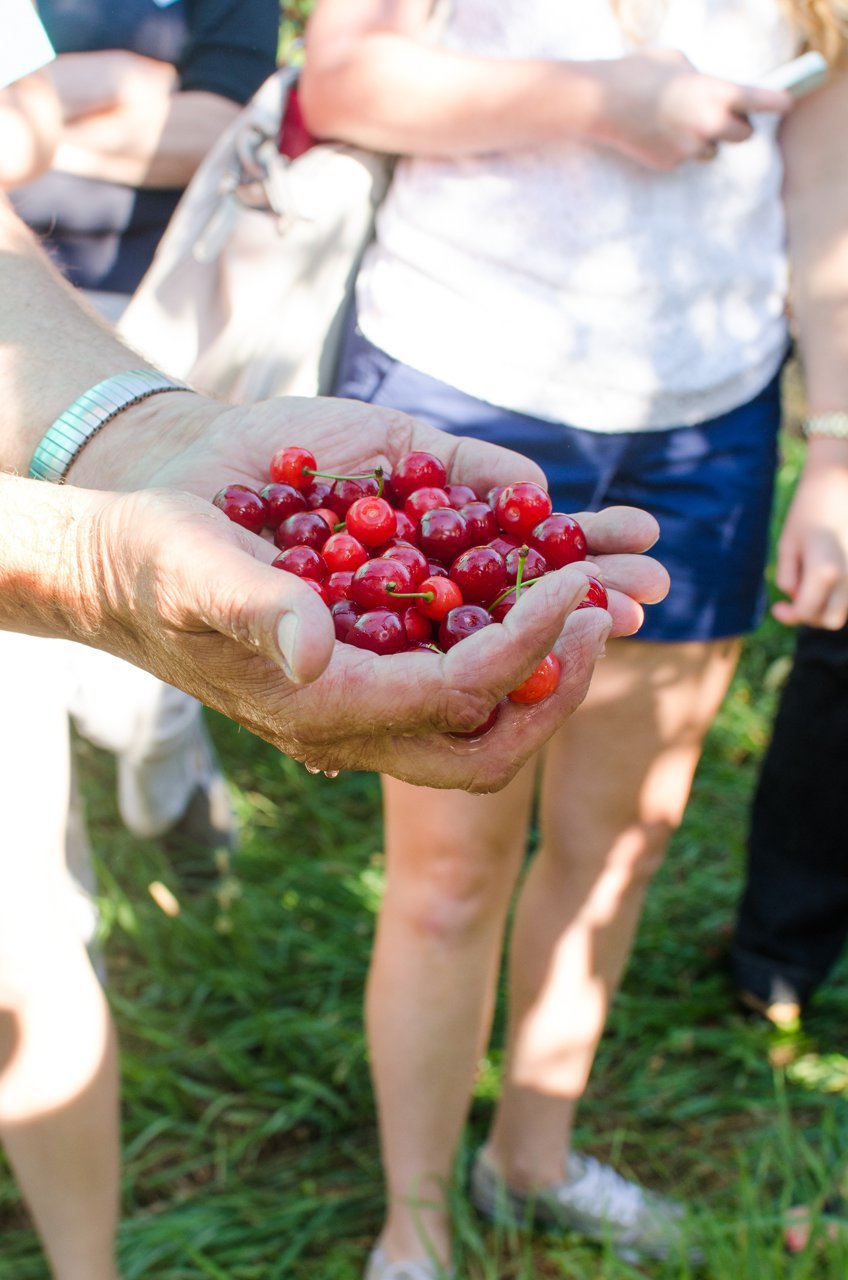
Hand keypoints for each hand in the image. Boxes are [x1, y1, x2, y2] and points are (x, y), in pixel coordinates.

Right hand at [67, 394, 667, 788]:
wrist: (134, 560)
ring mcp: (380, 674)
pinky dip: (532, 601)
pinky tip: (576, 547)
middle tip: (607, 616)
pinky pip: (474, 639)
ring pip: (499, 693)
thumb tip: (314, 647)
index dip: (524, 652)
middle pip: (493, 732)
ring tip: (635, 584)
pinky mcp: (386, 633)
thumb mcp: (193, 575)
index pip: (453, 698)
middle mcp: (367, 704)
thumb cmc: (154, 565)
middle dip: (564, 681)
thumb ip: (253, 611)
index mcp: (328, 705)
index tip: (577, 594)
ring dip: (572, 645)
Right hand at [592, 49, 791, 169]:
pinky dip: (676, 149)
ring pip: (712, 150)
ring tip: (679, 124)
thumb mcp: (678, 61)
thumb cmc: (639, 72)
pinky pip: (684, 158)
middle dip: (736, 126)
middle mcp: (709, 123)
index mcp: (716, 92)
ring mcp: (690, 148)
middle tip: (724, 117)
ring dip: (705, 140)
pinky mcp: (671, 163)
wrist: (602, 102)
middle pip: (743, 135)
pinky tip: (656, 134)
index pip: (760, 100)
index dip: (778, 103)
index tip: (788, 104)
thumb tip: (708, 94)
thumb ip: (701, 79)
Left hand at [772, 443, 847, 628]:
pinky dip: (840, 594)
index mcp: (826, 572)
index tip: (778, 607)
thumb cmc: (808, 511)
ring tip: (811, 583)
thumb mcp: (787, 545)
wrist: (838, 483)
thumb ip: (789, 578)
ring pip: (846, 610)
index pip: (808, 613)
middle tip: (795, 600)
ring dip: (827, 606)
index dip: (790, 616)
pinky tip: (826, 577)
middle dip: (811, 616)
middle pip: (832, 620)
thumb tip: (796, 598)